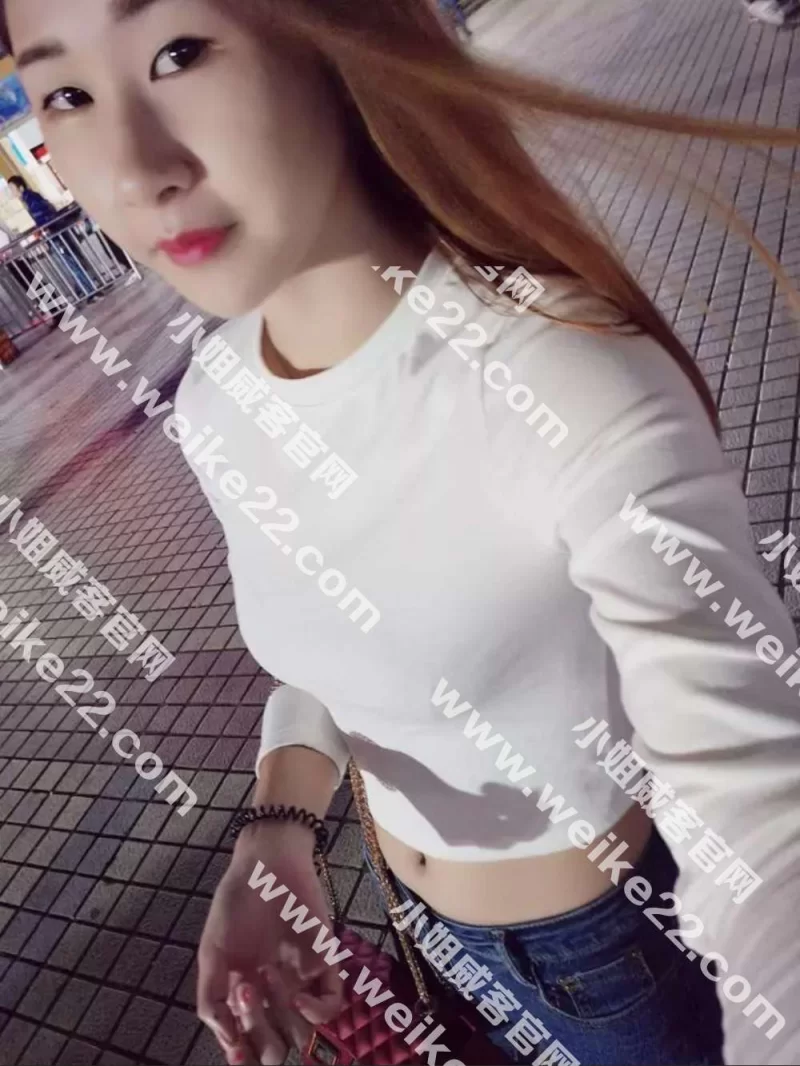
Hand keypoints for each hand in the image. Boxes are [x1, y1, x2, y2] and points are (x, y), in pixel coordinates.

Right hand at [197, 823, 344, 1064]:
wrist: (267, 862)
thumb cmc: (236, 901)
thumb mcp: (212, 949)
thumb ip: (211, 996)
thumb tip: (228, 1041)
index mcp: (243, 993)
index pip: (248, 1043)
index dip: (243, 1056)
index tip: (237, 1053)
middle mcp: (273, 994)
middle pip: (274, 1043)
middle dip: (260, 1035)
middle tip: (247, 994)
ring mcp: (301, 980)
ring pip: (301, 1031)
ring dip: (283, 1018)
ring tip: (266, 976)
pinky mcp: (325, 962)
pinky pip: (331, 1003)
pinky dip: (317, 1012)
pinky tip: (298, 995)